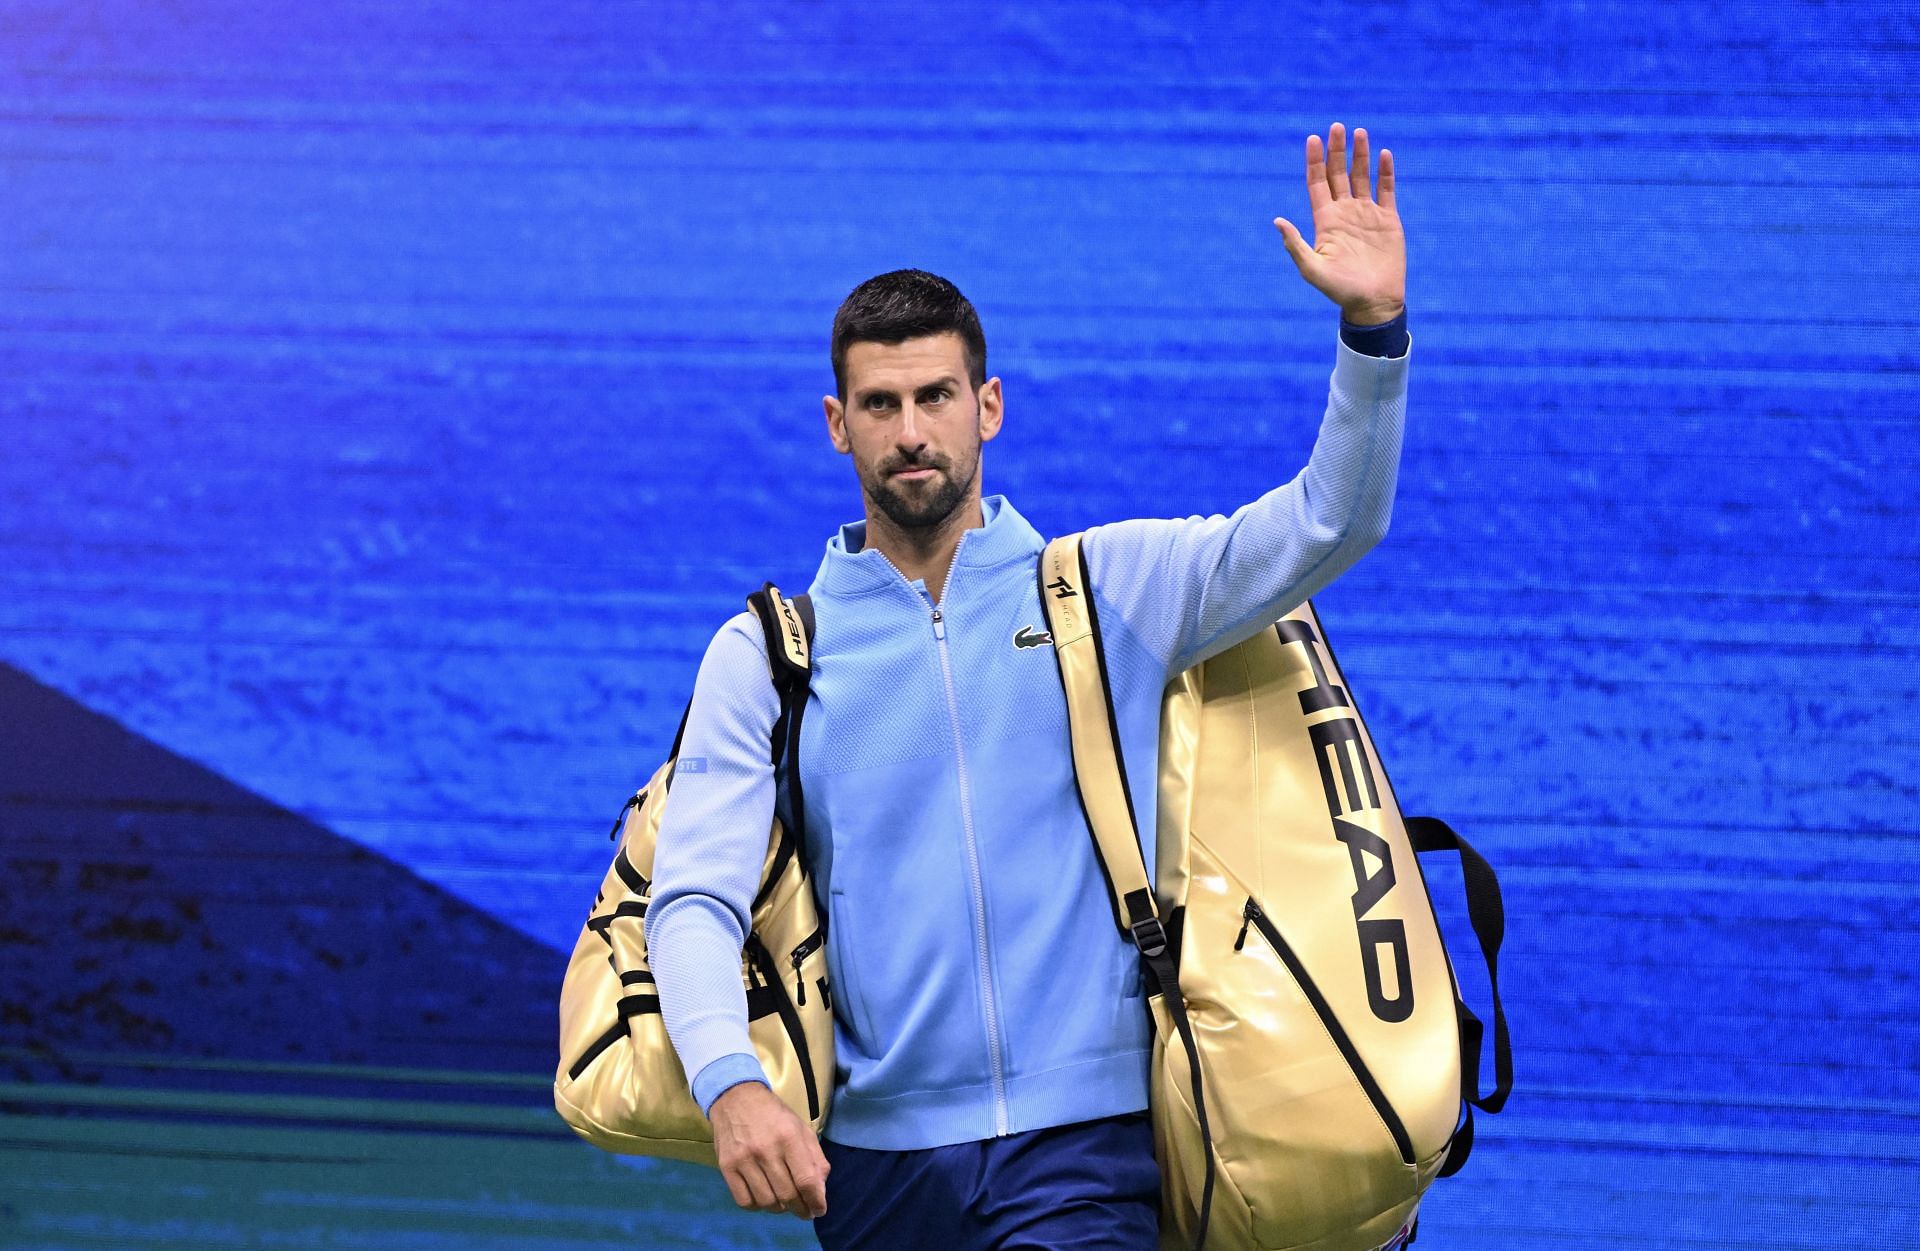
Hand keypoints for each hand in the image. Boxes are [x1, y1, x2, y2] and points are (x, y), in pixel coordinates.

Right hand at [709, 1081, 829, 1219]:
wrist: (736, 1098)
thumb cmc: (773, 1114)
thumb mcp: (801, 1128)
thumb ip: (815, 1157)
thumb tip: (820, 1190)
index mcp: (789, 1137)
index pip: (806, 1180)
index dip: (816, 1201)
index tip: (819, 1210)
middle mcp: (766, 1150)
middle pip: (787, 1195)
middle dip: (800, 1209)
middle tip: (804, 1211)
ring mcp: (744, 1160)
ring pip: (767, 1202)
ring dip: (780, 1209)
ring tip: (784, 1204)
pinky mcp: (726, 1167)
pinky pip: (744, 1201)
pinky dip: (757, 1207)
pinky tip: (763, 1199)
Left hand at [1272, 122, 1406, 324]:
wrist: (1373, 302)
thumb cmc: (1340, 290)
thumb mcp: (1312, 269)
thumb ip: (1296, 245)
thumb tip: (1277, 221)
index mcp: (1325, 221)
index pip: (1317, 183)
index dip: (1314, 161)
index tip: (1312, 138)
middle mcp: (1344, 212)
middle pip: (1338, 174)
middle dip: (1336, 151)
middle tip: (1336, 127)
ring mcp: (1367, 214)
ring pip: (1362, 177)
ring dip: (1360, 155)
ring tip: (1359, 132)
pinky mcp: (1388, 220)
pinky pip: (1386, 190)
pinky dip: (1386, 172)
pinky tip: (1384, 154)